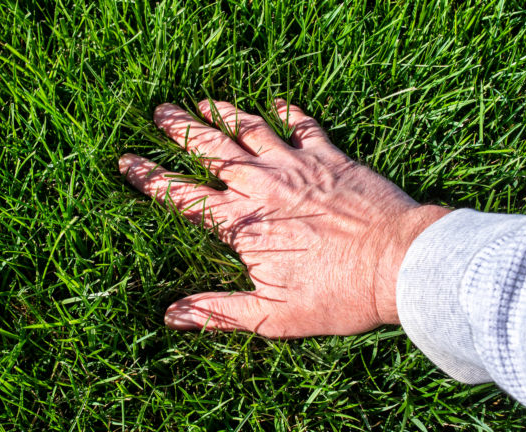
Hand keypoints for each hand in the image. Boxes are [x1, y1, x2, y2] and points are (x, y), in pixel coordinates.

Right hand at [119, 100, 449, 337]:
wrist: (399, 263)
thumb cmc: (338, 295)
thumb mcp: (272, 316)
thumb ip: (219, 311)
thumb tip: (172, 316)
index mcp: (242, 223)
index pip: (182, 196)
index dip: (150, 178)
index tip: (127, 162)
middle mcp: (262, 185)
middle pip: (211, 150)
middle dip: (180, 130)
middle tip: (160, 112)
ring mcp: (296, 165)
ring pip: (250, 129)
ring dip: (223, 113)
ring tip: (202, 101)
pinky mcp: (330, 156)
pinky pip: (304, 125)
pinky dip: (290, 112)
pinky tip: (280, 102)